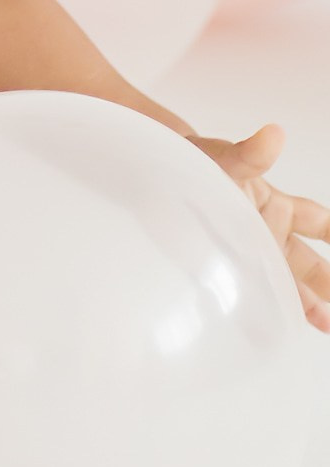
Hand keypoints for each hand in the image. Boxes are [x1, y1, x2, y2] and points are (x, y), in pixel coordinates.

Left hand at [196, 124, 329, 332]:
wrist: (154, 178)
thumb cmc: (197, 162)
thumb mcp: (223, 158)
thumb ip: (249, 156)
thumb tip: (275, 134)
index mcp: (276, 206)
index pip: (318, 222)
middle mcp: (268, 234)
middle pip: (308, 264)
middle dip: (327, 282)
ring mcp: (247, 255)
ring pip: (285, 285)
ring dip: (306, 304)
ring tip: (327, 324)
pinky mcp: (224, 271)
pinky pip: (250, 297)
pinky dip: (262, 316)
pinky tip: (268, 332)